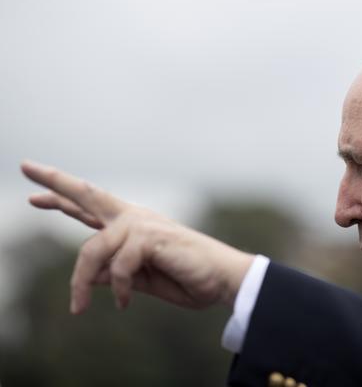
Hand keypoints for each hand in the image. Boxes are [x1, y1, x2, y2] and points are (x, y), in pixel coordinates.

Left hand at [21, 160, 253, 313]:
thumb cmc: (187, 277)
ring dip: (79, 281)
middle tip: (26, 166)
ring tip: (77, 308)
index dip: (63, 200)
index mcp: (132, 227)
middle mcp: (134, 219)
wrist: (222, 278)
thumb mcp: (142, 280)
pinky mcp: (151, 236)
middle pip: (88, 195)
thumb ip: (116, 274)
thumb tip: (90, 275)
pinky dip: (118, 287)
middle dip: (57, 182)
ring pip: (93, 247)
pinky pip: (118, 264)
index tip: (35, 194)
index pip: (91, 209)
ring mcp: (143, 224)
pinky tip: (123, 302)